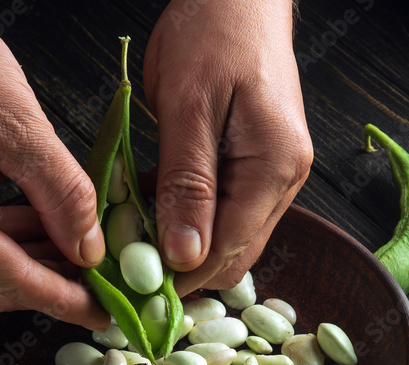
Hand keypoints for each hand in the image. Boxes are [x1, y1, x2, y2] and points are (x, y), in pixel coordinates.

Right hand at [0, 0, 108, 328]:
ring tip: (82, 252)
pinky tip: (44, 225)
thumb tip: (91, 247)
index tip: (106, 312)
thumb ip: (61, 192)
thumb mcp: (17, 121)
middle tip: (101, 286)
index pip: (8, 279)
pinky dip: (6, 238)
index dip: (63, 299)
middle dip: (49, 286)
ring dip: (31, 262)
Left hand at [145, 0, 312, 294]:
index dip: (181, 278)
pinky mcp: (257, 165)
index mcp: (273, 167)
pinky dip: (187, 219)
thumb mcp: (187, 107)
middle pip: (233, 254)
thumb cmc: (213, 32)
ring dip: (181, 246)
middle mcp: (283, 180)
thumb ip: (186, 184)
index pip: (229, 251)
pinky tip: (152, 212)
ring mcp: (274, 174)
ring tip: (132, 239)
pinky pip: (223, 211)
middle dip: (180, 269)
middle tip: (124, 266)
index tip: (132, 287)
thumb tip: (185, 255)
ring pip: (228, 237)